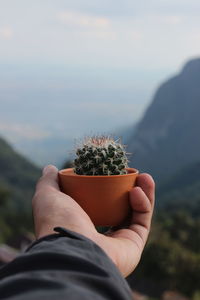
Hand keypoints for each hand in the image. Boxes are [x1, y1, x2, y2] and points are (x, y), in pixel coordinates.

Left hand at [32, 165, 154, 276]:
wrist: (70, 249)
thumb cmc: (57, 221)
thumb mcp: (48, 196)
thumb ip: (49, 182)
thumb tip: (51, 168)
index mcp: (81, 225)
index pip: (98, 204)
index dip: (108, 187)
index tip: (112, 170)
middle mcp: (100, 235)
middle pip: (120, 208)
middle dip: (129, 189)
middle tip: (134, 173)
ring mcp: (118, 242)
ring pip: (135, 214)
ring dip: (143, 193)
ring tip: (145, 176)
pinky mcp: (133, 246)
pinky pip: (142, 221)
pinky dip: (144, 204)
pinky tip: (138, 190)